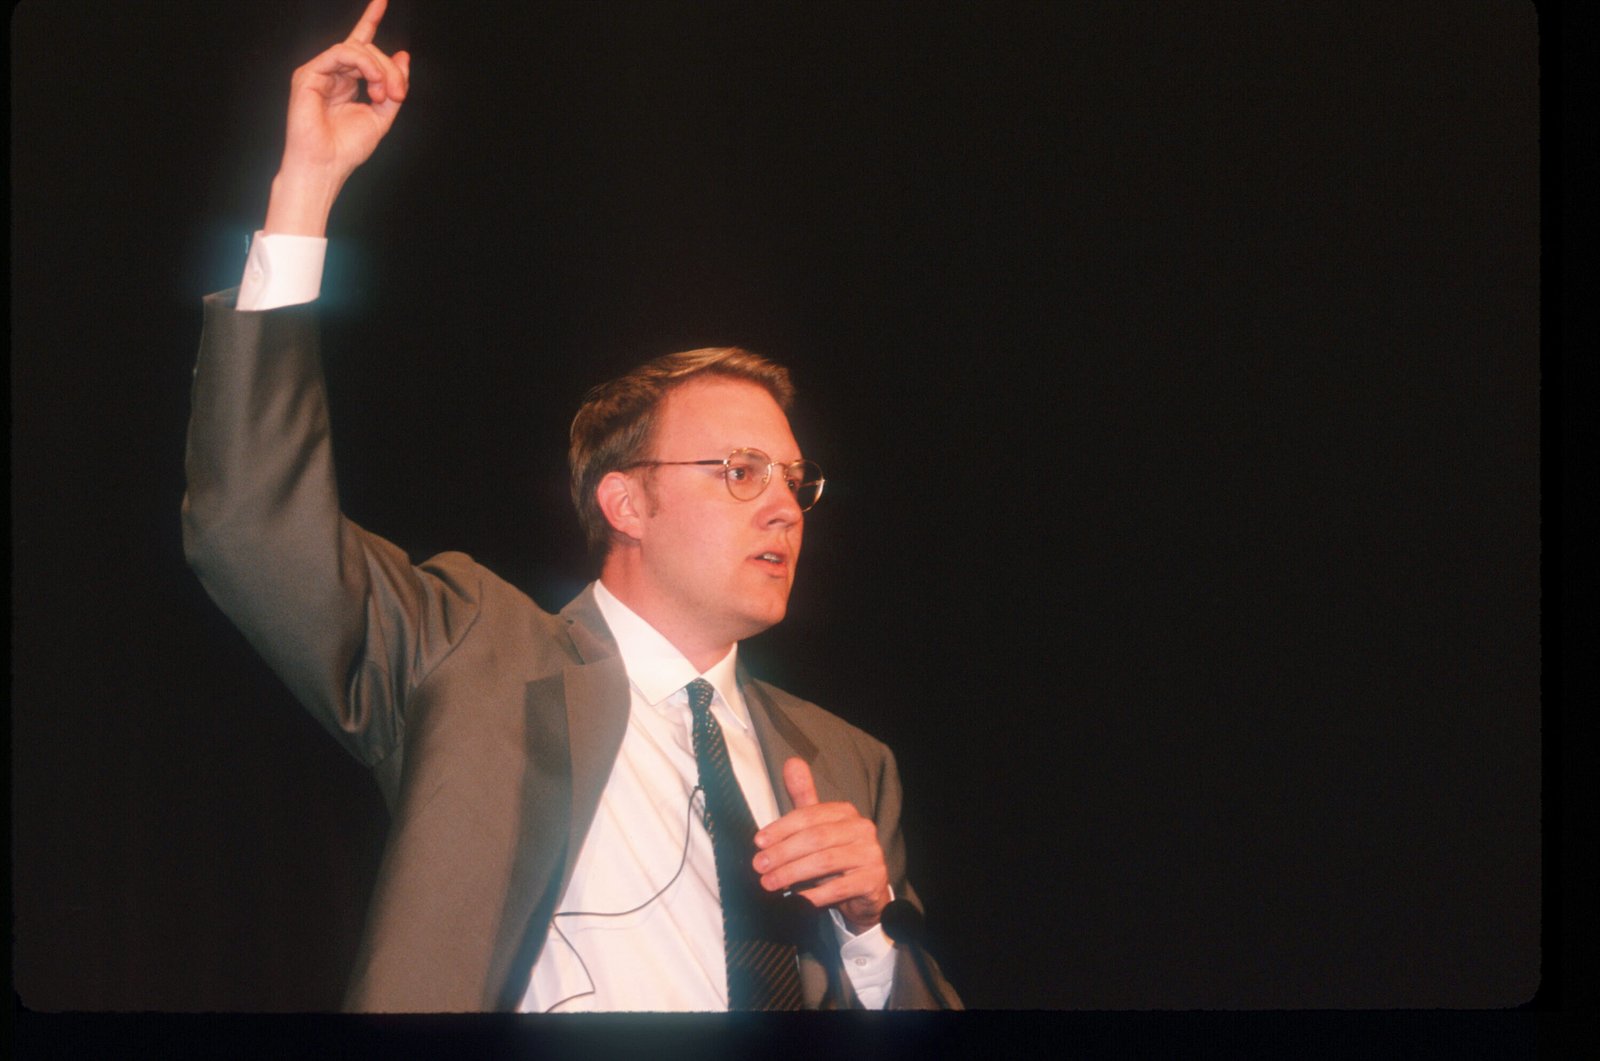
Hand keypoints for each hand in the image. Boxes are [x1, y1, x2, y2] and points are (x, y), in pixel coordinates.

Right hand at [264, 0, 411, 234]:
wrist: (325, 167)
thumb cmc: (347, 149)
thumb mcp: (381, 117)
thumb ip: (393, 87)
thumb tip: (403, 56)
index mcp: (347, 81)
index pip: (360, 44)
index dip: (370, 19)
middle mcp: (332, 73)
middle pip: (366, 49)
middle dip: (389, 68)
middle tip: (398, 93)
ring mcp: (319, 72)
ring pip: (355, 49)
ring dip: (378, 68)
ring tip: (384, 92)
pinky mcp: (308, 74)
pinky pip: (340, 54)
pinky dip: (363, 65)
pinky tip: (372, 83)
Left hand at [752, 758, 891, 933]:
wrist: (865, 892)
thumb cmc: (835, 856)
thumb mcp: (818, 826)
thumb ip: (804, 798)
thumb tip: (791, 762)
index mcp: (846, 813)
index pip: (809, 816)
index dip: (781, 828)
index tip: (759, 842)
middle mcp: (862, 829)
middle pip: (815, 839)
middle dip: (783, 853)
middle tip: (759, 866)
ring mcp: (871, 855)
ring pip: (825, 862)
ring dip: (792, 874)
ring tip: (768, 883)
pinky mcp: (873, 880)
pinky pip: (839, 887)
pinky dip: (814, 895)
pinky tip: (796, 900)